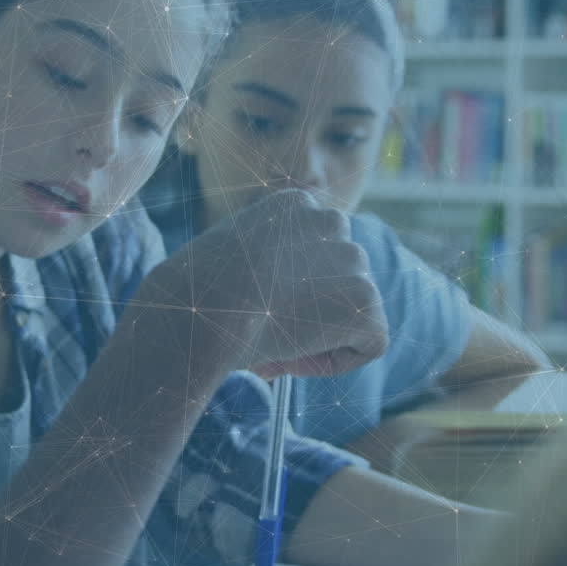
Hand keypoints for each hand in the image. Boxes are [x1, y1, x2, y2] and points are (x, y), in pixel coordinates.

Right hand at [141, 189, 387, 378]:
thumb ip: (261, 263)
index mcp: (293, 204)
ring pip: (353, 309)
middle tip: (270, 338)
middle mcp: (329, 221)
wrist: (204, 307)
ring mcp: (351, 258)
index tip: (260, 312)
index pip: (312, 250)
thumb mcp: (225, 258)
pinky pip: (370, 342)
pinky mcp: (365, 299)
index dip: (290, 289)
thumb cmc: (196, 292)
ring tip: (277, 349)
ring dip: (323, 334)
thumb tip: (275, 298)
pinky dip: (337, 361)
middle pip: (339, 277)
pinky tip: (296, 359)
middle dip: (312, 310)